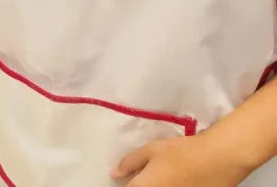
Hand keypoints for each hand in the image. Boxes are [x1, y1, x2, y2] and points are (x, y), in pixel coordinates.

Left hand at [113, 135, 251, 186]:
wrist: (220, 159)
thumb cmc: (182, 152)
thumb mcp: (152, 150)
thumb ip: (130, 163)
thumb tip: (114, 174)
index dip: (129, 183)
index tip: (131, 178)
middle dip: (142, 184)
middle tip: (150, 175)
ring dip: (159, 185)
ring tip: (167, 176)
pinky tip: (179, 180)